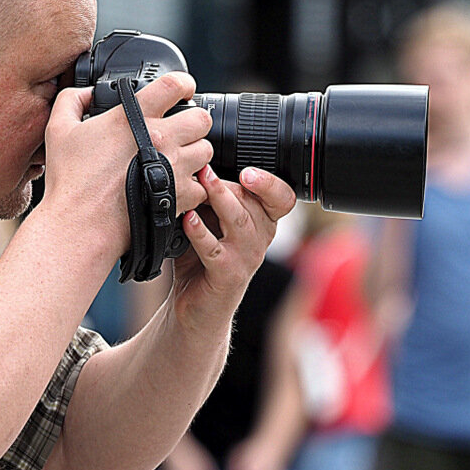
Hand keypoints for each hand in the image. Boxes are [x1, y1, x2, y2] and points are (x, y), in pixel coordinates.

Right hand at [43, 72, 212, 254]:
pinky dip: (192, 187)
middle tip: (180, 130)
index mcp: (134, 117)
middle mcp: (161, 138)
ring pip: (206, 151)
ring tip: (176, 161)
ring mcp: (175, 167)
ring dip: (194, 154)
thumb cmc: (70, 181)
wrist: (80, 223)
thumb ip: (72, 100)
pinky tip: (175, 187)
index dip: (183, 83)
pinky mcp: (181, 196)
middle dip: (193, 122)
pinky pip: (202, 185)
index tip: (182, 90)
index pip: (174, 84)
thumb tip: (87, 94)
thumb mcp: (58, 129)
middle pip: (201, 118)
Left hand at [169, 165, 295, 323]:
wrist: (196, 305)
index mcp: (262, 221)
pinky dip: (200, 232)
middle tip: (204, 168)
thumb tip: (194, 163)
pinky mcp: (227, 275)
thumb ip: (208, 197)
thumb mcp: (209, 220)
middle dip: (227, 184)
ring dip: (218, 199)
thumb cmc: (202, 258)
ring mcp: (246, 258)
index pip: (282, 197)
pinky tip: (188, 220)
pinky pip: (215, 249)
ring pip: (238, 221)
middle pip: (253, 203)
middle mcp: (260, 238)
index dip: (269, 183)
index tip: (248, 171)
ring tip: (200, 183)